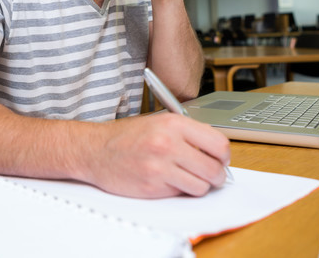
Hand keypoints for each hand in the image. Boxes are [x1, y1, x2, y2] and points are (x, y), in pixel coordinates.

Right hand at [83, 113, 230, 197]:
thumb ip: (187, 135)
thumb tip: (215, 154)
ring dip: (197, 185)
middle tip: (209, 175)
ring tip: (184, 178)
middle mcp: (168, 143)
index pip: (219, 144)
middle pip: (214, 169)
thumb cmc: (126, 137)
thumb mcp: (158, 123)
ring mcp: (160, 166)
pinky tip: (165, 180)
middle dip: (216, 176)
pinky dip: (178, 190)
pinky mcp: (152, 186)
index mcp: (173, 124)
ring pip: (201, 186)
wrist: (94, 149)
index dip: (223, 156)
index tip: (220, 160)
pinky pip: (181, 194)